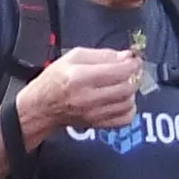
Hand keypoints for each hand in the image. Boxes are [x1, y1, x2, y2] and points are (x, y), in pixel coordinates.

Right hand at [22, 44, 141, 139]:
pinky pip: (125, 118)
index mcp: (81, 77)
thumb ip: (102, 55)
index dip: (133, 64)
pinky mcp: (98, 124)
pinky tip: (121, 100)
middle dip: (134, 76)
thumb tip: (125, 56)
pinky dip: (128, 108)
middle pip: (127, 87)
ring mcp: (95, 113)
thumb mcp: (73, 57)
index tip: (135, 60)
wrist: (42, 107)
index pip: (119, 71)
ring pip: (128, 102)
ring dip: (131, 91)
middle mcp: (89, 97)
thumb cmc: (54, 80)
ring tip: (123, 84)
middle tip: (132, 70)